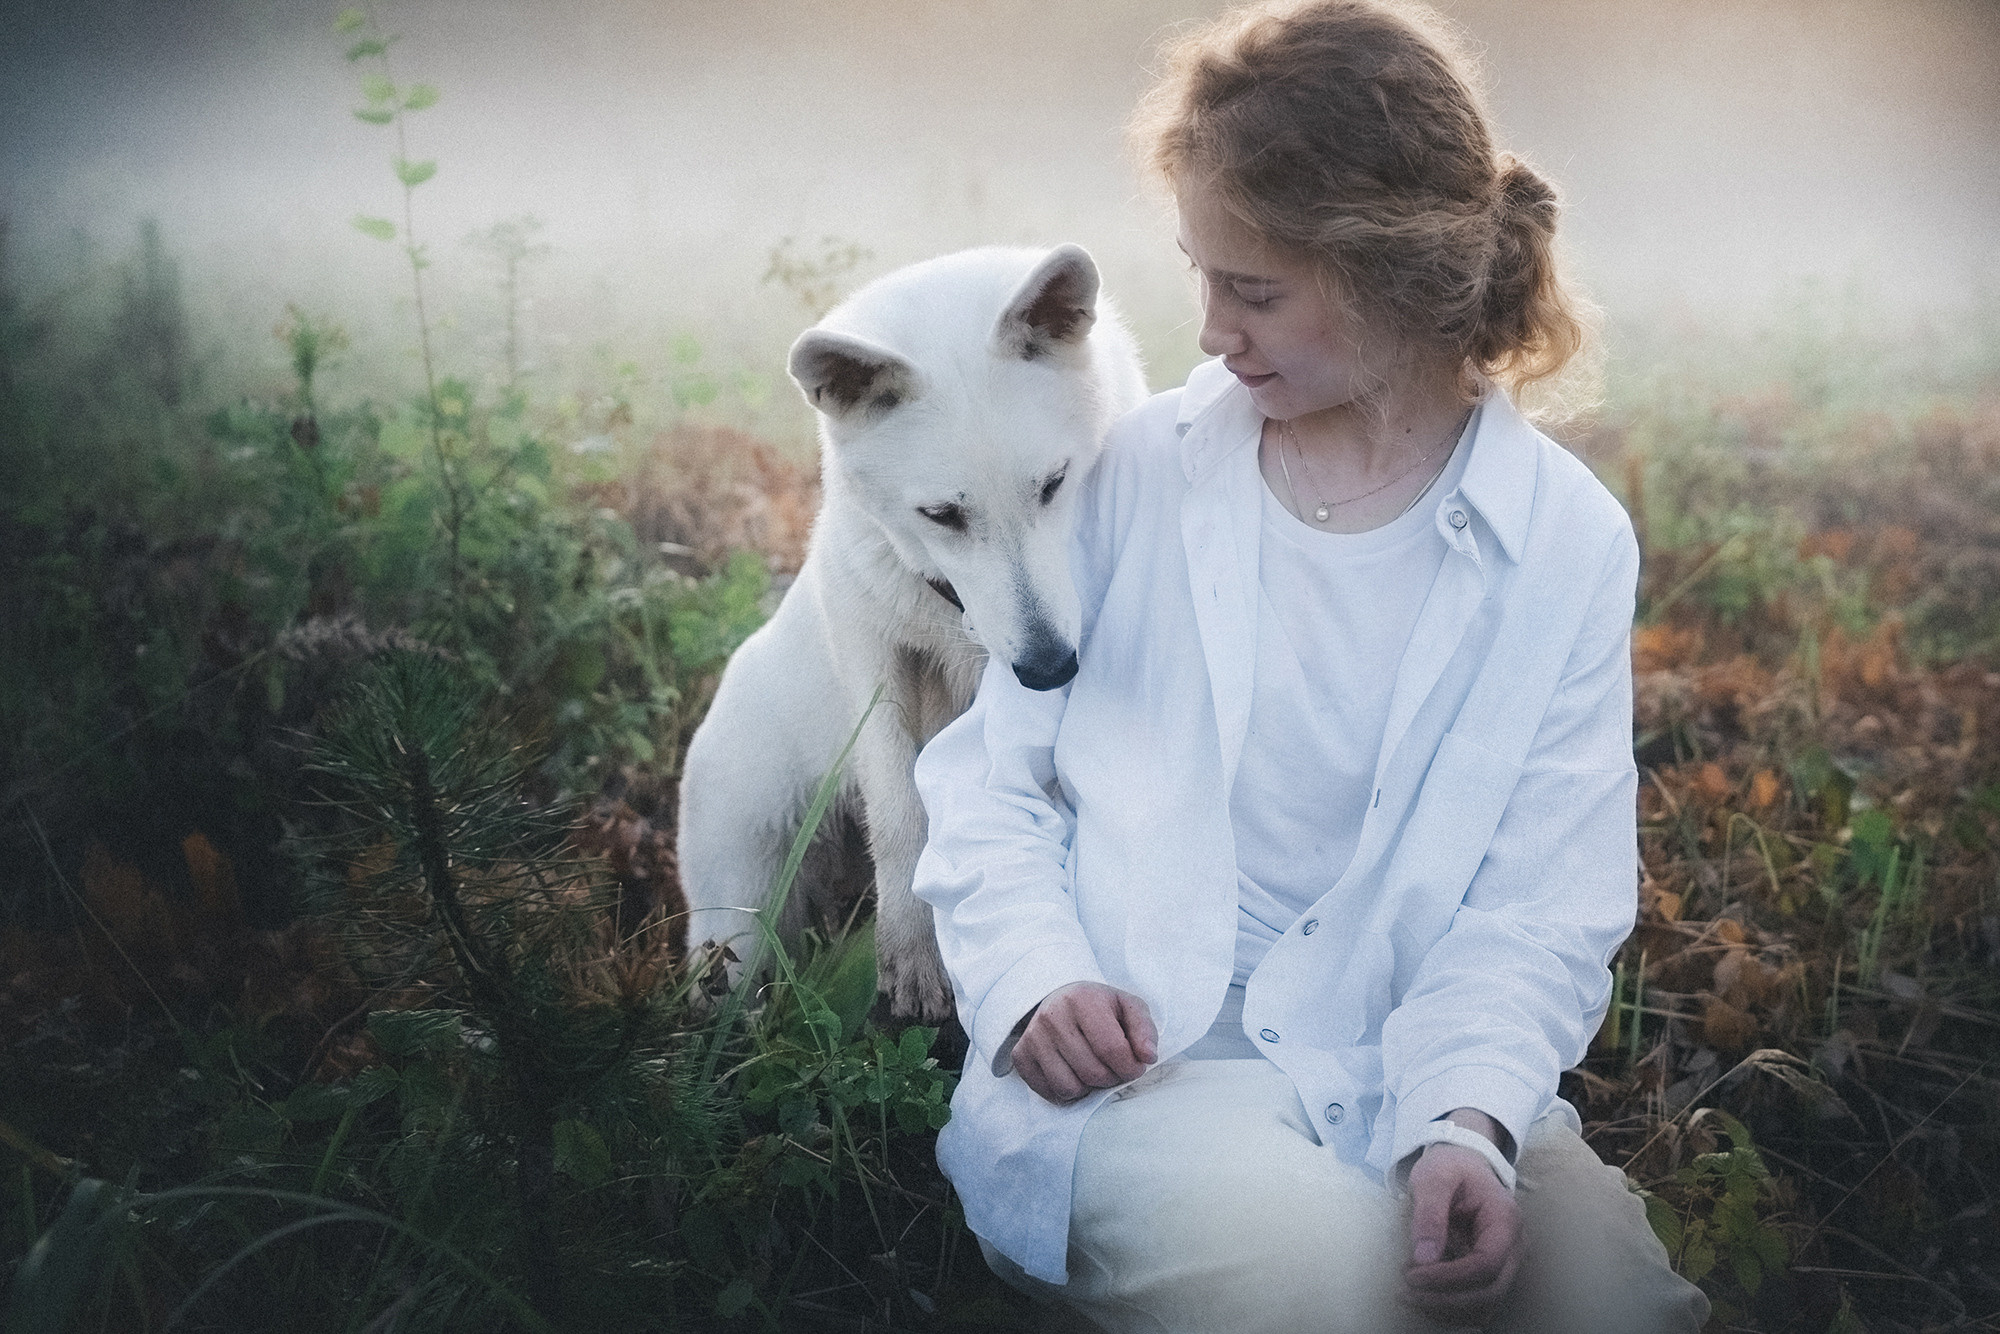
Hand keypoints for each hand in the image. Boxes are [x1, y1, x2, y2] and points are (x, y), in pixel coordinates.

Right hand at [1010, 981, 1157, 1104]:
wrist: (1060, 998)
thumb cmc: (1100, 1007)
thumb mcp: (1129, 1007)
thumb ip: (1144, 1030)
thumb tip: (1147, 1057)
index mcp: (1082, 999)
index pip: (1112, 1050)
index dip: (1131, 1067)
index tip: (1135, 1066)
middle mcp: (1052, 1016)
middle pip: (1092, 1073)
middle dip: (1111, 1078)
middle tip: (1114, 1067)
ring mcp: (1033, 1037)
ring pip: (1069, 1088)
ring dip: (1089, 1087)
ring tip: (1094, 1069)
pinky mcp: (1021, 1055)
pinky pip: (1049, 1092)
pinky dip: (1067, 1092)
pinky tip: (1074, 1072)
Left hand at [1402, 1137, 1524, 1324]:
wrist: (1462, 1164)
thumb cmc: (1450, 1167)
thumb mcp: (1433, 1177)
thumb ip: (1429, 1214)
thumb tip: (1423, 1258)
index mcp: (1505, 1220)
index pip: (1486, 1264)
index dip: (1449, 1278)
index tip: (1412, 1277)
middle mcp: (1515, 1247)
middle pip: (1491, 1292)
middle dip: (1447, 1301)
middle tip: (1405, 1294)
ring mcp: (1507, 1262)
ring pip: (1487, 1304)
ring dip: (1448, 1308)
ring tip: (1408, 1294)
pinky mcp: (1492, 1272)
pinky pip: (1478, 1301)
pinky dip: (1451, 1306)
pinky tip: (1422, 1295)